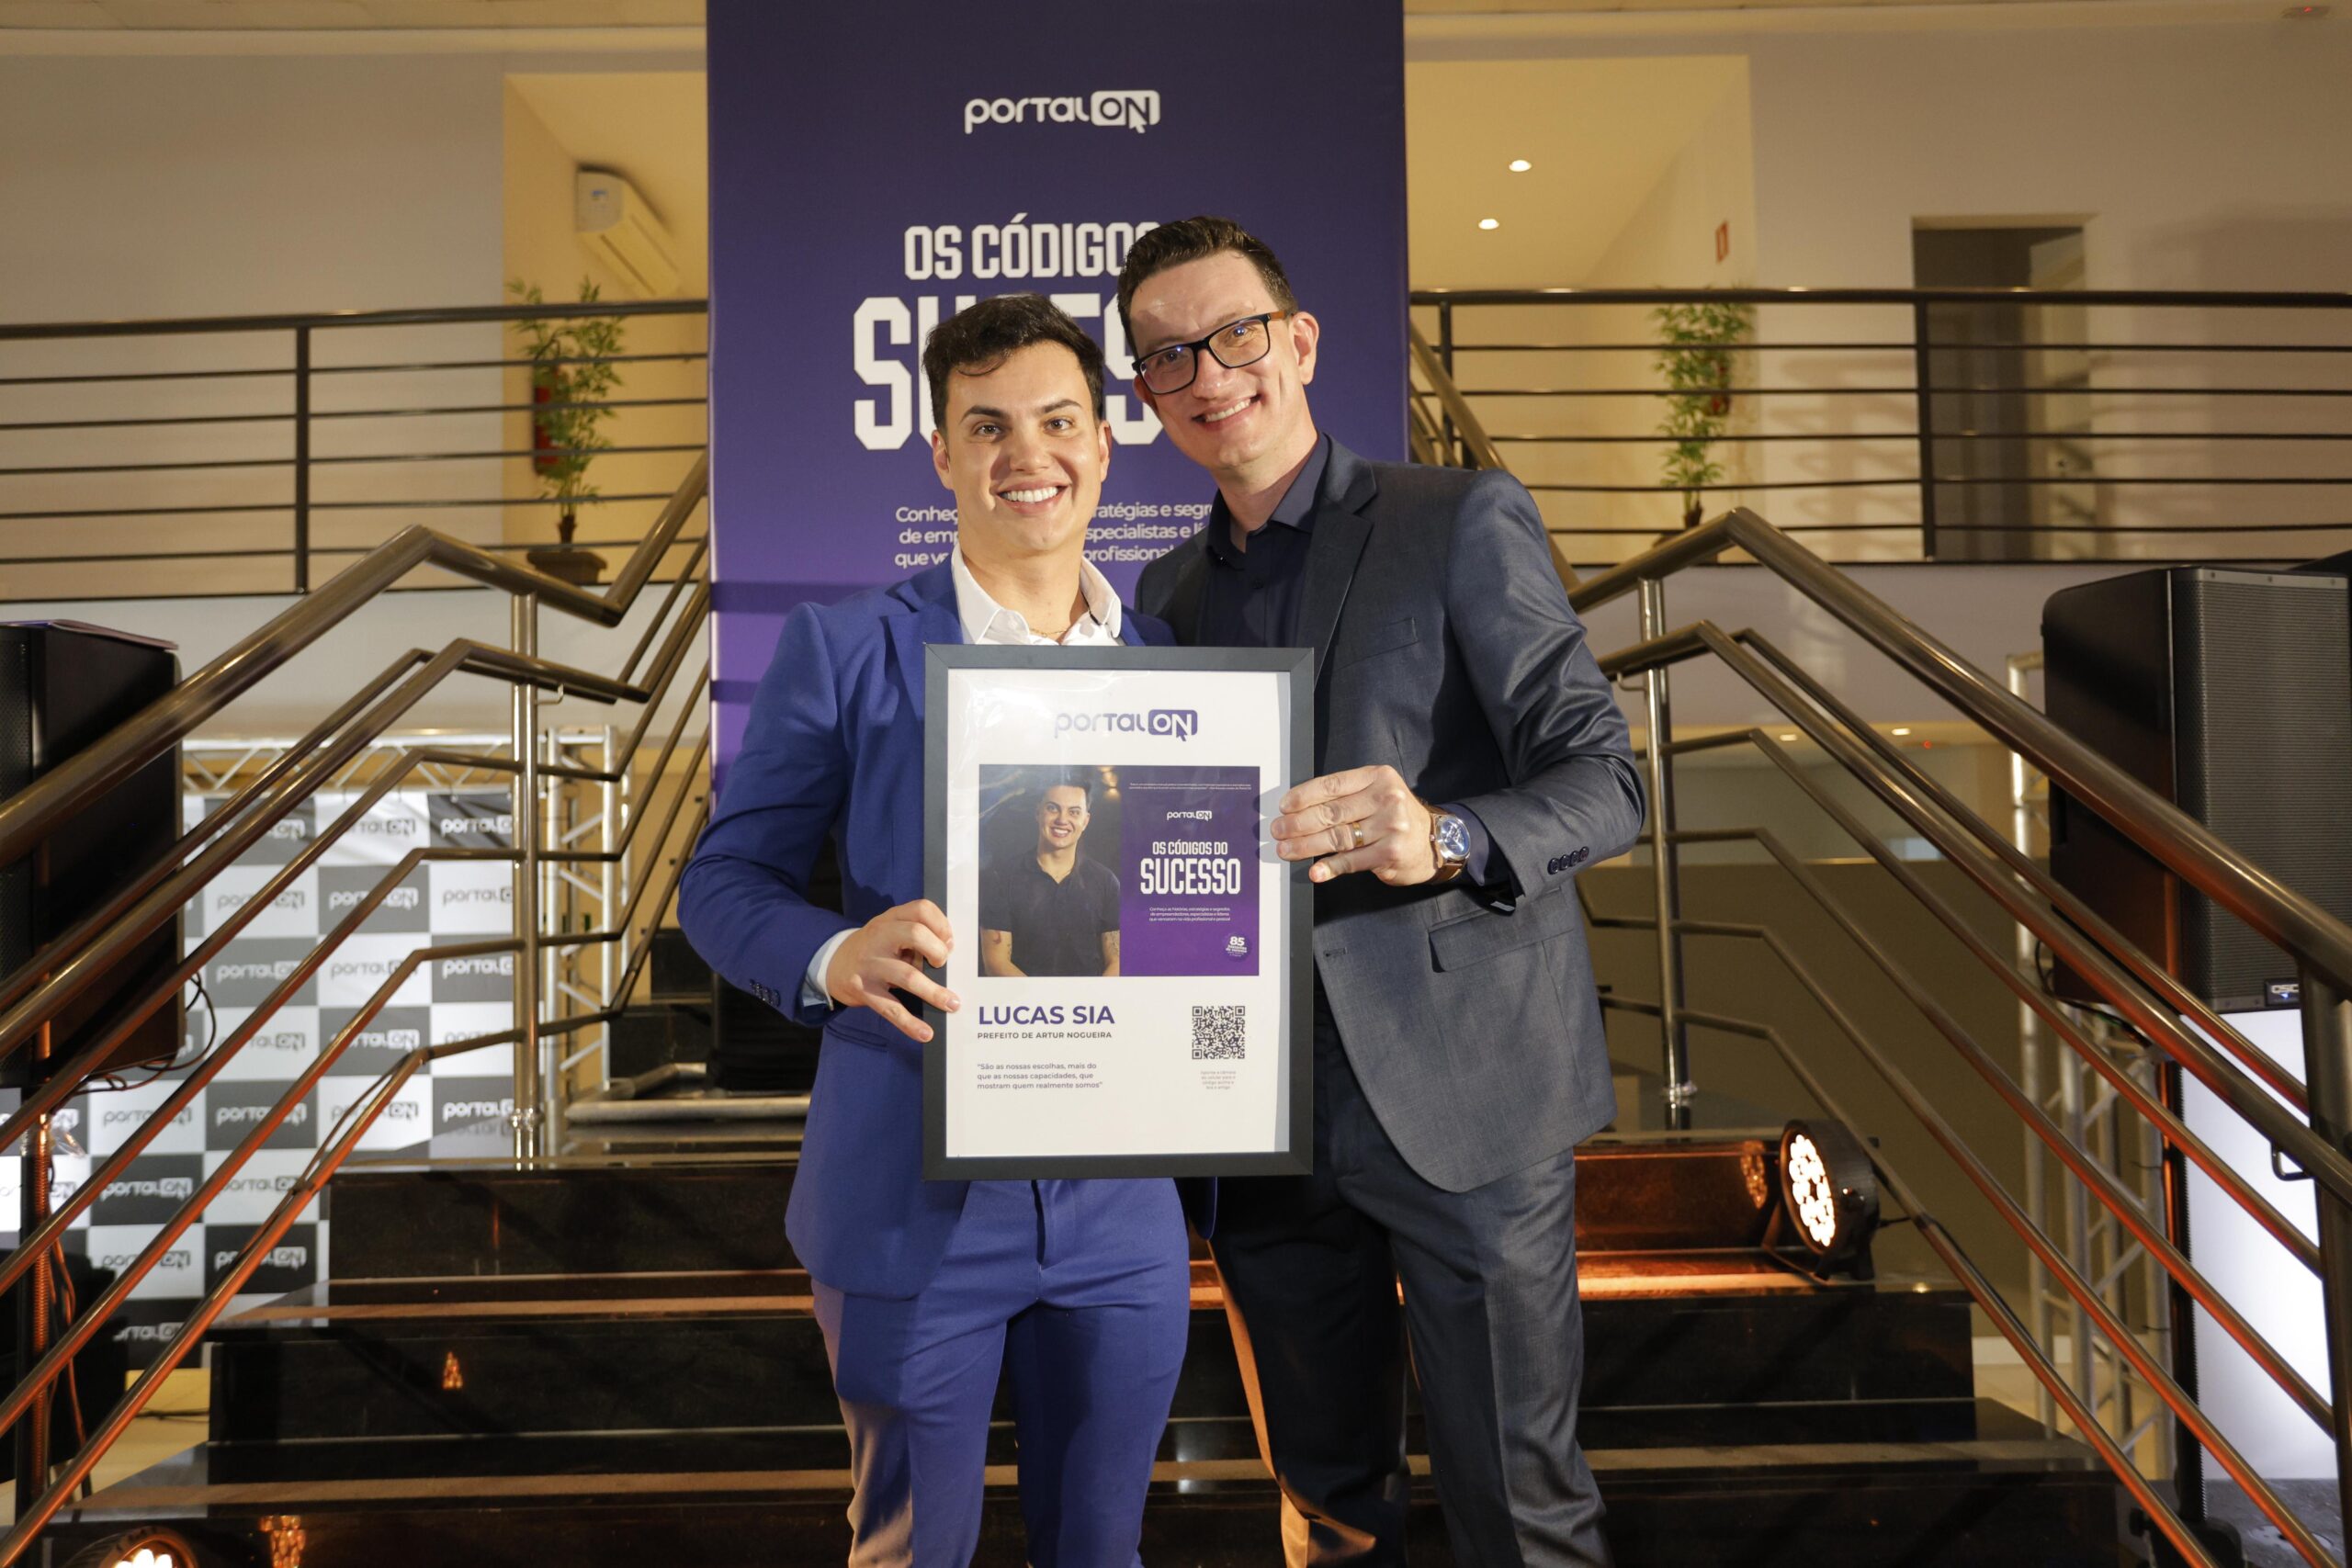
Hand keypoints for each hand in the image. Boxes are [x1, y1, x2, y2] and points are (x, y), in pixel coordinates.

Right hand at [824, 899, 959, 1041]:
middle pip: (915, 934)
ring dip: (934, 992)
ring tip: (953, 1004)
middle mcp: (879, 937)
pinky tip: (925, 1033)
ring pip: (907, 975)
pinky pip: (890, 1008)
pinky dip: (909, 1023)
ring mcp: (870, 963)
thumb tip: (949, 955)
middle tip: (943, 964)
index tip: (949, 942)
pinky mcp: (863, 989)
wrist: (834, 964)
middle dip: (937, 950)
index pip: (921, 909)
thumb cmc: (876, 948)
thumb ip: (917, 936)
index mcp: (890, 919)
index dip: (941, 924)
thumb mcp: (891, 931)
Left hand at [1270, 765, 1435, 884]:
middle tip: (1278, 831)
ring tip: (1286, 849)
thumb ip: (1346, 796)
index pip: (1332, 785)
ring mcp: (1390, 827)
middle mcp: (1386, 799)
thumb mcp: (1377, 793)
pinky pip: (1351, 861)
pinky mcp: (1390, 853)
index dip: (1303, 796)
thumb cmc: (1397, 817)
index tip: (1284, 807)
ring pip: (1337, 837)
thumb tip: (1299, 808)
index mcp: (1378, 777)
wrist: (1435, 841)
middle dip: (1298, 823)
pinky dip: (1329, 867)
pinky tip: (1315, 871)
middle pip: (1331, 812)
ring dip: (1306, 846)